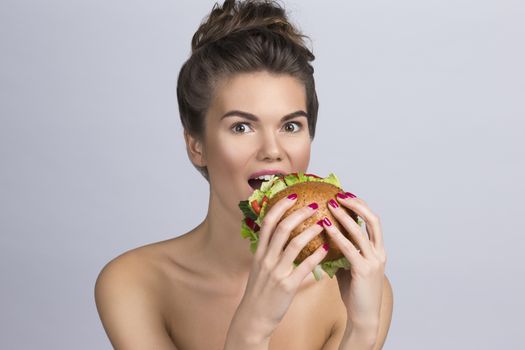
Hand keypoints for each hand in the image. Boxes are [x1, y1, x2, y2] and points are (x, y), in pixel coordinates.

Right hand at [229, 194, 328, 343]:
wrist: (254, 317)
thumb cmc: (260, 292)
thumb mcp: (260, 267)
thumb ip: (269, 251)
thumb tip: (282, 235)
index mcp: (260, 252)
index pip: (268, 222)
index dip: (281, 206)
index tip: (293, 196)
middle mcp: (266, 259)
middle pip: (282, 228)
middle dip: (299, 213)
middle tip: (314, 205)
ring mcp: (276, 272)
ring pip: (295, 244)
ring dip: (311, 231)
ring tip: (324, 224)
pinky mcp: (287, 285)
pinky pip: (304, 267)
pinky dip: (316, 256)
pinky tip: (326, 249)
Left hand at [324, 192, 386, 334]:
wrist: (363, 316)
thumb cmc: (355, 292)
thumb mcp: (350, 266)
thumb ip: (344, 251)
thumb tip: (325, 236)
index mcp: (378, 250)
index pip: (373, 221)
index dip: (361, 206)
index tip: (346, 195)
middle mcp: (379, 253)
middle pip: (373, 220)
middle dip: (357, 204)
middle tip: (339, 195)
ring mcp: (373, 261)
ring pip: (360, 232)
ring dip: (344, 216)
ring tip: (330, 205)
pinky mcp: (363, 270)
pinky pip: (349, 248)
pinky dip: (336, 235)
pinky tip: (324, 227)